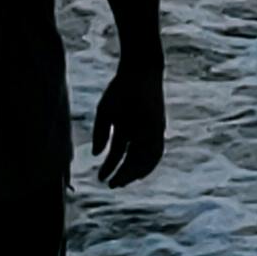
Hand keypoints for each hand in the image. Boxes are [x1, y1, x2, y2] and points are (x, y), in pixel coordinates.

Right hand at [90, 61, 164, 186]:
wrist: (140, 70)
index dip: (110, 168)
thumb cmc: (120, 88)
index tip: (101, 178)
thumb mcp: (105, 112)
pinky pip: (157, 150)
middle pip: (132, 161)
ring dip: (134, 173)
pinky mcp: (160, 127)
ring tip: (123, 181)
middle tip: (112, 185)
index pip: (119, 155)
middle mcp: (140, 133)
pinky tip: (140, 172)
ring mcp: (151, 131)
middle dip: (123, 175)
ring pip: (145, 160)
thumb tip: (96, 154)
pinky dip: (149, 164)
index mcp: (126, 130)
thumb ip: (100, 133)